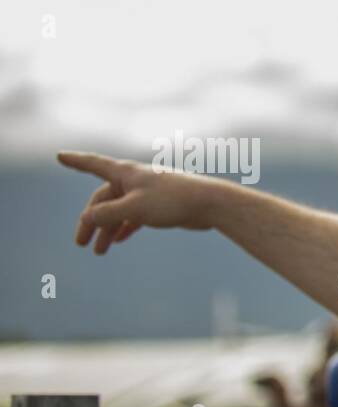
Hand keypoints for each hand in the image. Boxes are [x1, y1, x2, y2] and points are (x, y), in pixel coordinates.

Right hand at [56, 150, 224, 253]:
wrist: (209, 204)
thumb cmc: (172, 201)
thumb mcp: (134, 208)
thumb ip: (107, 214)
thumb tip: (87, 218)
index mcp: (125, 173)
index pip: (93, 164)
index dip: (75, 161)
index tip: (59, 156)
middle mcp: (133, 180)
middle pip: (102, 199)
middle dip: (90, 221)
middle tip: (81, 243)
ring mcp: (146, 193)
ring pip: (118, 211)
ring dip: (107, 229)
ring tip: (99, 251)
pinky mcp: (158, 206)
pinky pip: (134, 217)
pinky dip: (125, 228)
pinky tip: (118, 241)